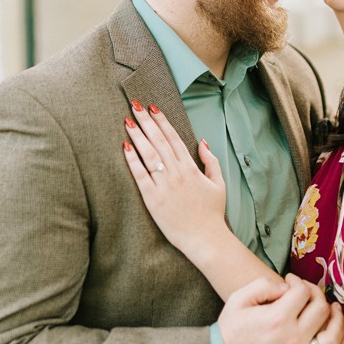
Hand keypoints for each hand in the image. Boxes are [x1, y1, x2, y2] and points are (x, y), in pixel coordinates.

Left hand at [122, 103, 226, 257]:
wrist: (205, 238)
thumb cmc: (212, 213)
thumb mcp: (219, 184)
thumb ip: (211, 161)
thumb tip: (202, 141)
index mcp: (191, 168)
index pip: (174, 138)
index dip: (163, 121)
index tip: (153, 107)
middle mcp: (177, 173)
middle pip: (159, 141)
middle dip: (146, 121)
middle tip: (135, 105)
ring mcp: (164, 185)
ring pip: (148, 154)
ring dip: (137, 136)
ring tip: (127, 120)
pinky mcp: (153, 199)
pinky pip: (139, 175)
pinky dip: (132, 160)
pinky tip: (124, 147)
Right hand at [218, 274, 343, 343]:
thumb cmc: (228, 331)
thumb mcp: (238, 299)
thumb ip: (264, 284)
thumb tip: (287, 286)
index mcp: (278, 318)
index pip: (303, 293)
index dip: (299, 283)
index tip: (291, 283)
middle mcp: (292, 338)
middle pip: (320, 310)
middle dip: (317, 296)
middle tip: (309, 294)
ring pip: (331, 337)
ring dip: (337, 321)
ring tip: (334, 311)